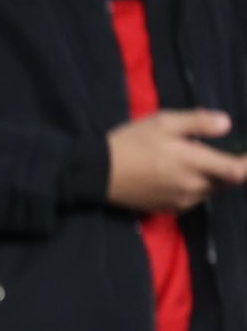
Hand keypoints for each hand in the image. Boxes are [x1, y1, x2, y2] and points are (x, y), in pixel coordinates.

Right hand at [106, 110, 246, 212]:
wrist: (97, 174)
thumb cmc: (130, 143)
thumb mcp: (163, 122)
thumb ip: (198, 122)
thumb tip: (227, 124)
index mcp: (194, 164)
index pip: (238, 170)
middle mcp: (192, 187)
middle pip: (229, 182)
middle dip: (232, 168)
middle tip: (224, 153)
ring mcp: (180, 200)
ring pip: (212, 191)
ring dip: (214, 178)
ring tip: (201, 162)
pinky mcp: (168, 208)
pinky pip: (195, 198)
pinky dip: (198, 187)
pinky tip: (184, 175)